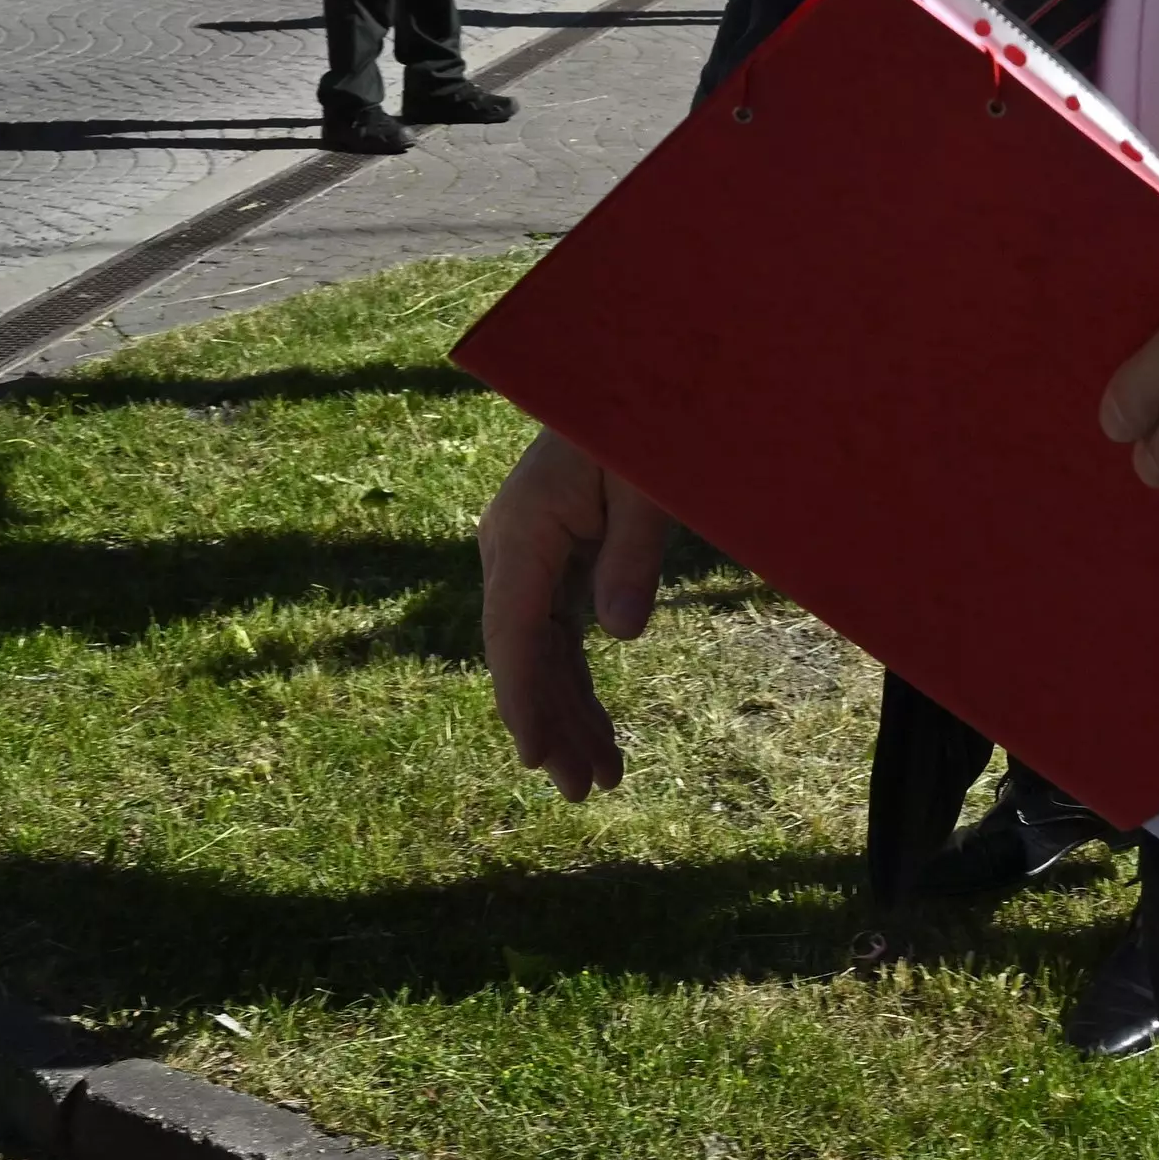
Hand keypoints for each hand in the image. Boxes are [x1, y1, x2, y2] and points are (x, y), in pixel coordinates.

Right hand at [477, 427, 671, 799]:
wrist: (626, 368)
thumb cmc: (639, 417)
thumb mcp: (647, 484)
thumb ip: (633, 557)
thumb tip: (618, 639)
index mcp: (522, 529)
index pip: (514, 632)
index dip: (524, 699)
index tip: (536, 757)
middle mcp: (511, 547)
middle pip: (523, 654)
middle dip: (551, 724)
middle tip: (586, 792)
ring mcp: (527, 554)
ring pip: (540, 652)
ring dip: (569, 714)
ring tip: (606, 778)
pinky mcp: (552, 558)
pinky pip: (557, 633)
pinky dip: (579, 681)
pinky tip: (599, 731)